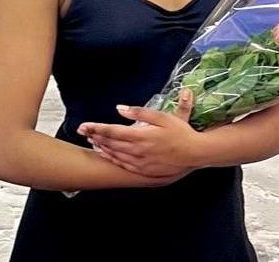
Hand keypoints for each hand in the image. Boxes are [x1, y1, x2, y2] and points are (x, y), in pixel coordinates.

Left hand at [77, 88, 202, 178]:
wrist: (195, 154)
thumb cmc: (181, 132)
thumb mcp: (163, 117)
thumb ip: (140, 112)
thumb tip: (120, 108)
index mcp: (141, 136)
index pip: (112, 131)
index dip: (96, 128)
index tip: (84, 125)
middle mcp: (138, 151)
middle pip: (110, 144)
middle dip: (95, 136)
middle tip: (83, 131)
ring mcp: (140, 162)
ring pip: (115, 155)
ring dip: (101, 147)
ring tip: (91, 141)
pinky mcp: (144, 170)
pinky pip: (123, 164)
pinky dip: (112, 158)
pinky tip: (106, 154)